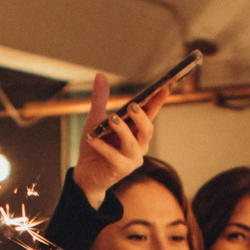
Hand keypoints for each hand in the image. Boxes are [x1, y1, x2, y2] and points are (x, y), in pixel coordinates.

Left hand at [73, 71, 155, 204]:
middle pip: (147, 130)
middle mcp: (139, 145)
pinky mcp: (121, 170)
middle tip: (131, 106)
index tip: (164, 87)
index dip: (158, 101)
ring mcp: (132, 159)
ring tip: (112, 119)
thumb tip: (100, 76)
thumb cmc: (95, 145)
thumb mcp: (96, 119)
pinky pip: (114, 157)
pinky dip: (102, 146)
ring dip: (123, 131)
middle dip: (141, 117)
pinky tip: (91, 138)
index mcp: (136, 131)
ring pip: (133, 143)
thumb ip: (100, 99)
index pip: (150, 114)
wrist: (85, 174)